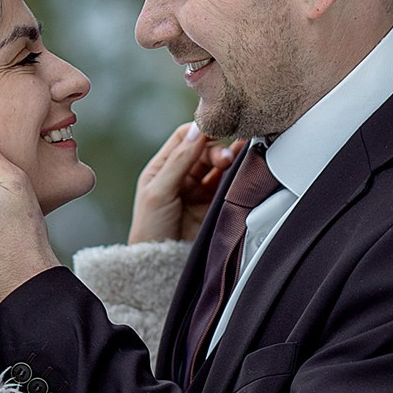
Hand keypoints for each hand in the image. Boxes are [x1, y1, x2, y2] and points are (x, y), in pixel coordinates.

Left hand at [131, 123, 243, 244]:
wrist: (159, 263)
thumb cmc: (150, 228)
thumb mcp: (159, 191)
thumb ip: (179, 160)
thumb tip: (197, 131)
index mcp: (163, 167)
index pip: (185, 138)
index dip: (200, 132)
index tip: (215, 129)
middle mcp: (182, 175)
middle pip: (205, 151)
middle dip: (217, 150)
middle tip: (226, 158)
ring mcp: (199, 190)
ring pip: (218, 166)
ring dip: (228, 160)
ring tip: (236, 160)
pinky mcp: (213, 205)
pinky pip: (227, 184)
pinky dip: (236, 176)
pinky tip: (243, 169)